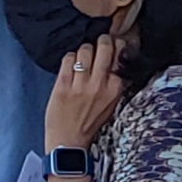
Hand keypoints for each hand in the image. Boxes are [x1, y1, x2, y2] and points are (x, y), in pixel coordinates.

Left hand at [44, 34, 123, 151]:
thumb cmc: (89, 122)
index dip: (114, 47)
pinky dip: (69, 58)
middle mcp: (100, 85)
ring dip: (83, 51)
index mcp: (115, 88)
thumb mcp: (110, 102)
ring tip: (81, 59)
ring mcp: (81, 85)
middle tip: (99, 43)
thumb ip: (113, 81)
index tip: (111, 46)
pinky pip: (68, 59)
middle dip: (102, 40)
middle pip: (104, 46)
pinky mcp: (63, 85)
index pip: (118, 55)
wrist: (69, 141)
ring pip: (84, 50)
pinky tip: (70, 66)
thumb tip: (114, 56)